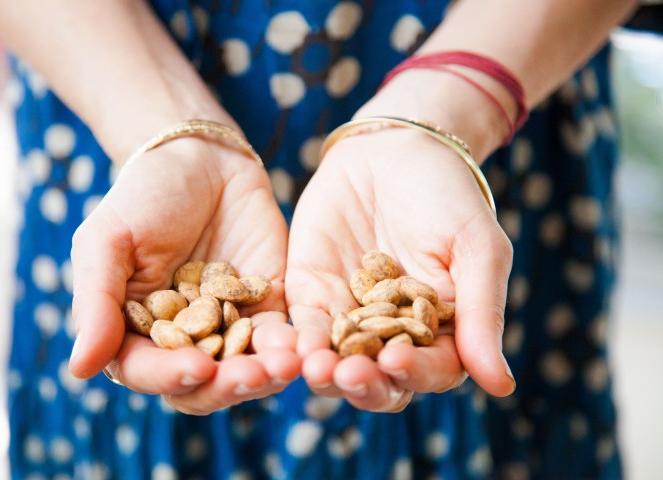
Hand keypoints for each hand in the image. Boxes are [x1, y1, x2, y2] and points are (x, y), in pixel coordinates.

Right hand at [69, 138, 299, 414]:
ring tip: (284, 366)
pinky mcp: (266, 308)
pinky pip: (277, 337)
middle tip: (251, 376)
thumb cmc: (143, 196)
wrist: (201, 159)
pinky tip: (300, 346)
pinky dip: (288, 347)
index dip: (170, 376)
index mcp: (135, 332)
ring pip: (243, 370)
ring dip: (264, 375)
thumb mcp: (108, 241)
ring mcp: (227, 327)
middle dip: (226, 386)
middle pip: (202, 385)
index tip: (197, 368)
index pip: (148, 371)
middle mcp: (182, 340)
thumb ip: (96, 303)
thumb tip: (79, 369)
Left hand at [286, 127, 514, 411]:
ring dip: (325, 371)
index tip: (398, 363)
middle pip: (379, 380)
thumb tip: (502, 386)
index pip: (431, 371)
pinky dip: (296, 340)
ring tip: (317, 368)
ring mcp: (348, 316)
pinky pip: (302, 325)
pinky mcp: (310, 293)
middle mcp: (392, 335)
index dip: (416, 374)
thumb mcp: (477, 247)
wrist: (395, 148)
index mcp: (440, 333)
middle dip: (364, 383)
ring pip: (336, 361)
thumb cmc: (449, 196)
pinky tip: (290, 347)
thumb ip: (483, 313)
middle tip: (350, 375)